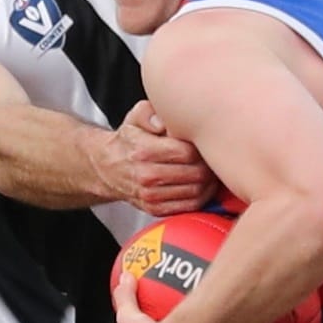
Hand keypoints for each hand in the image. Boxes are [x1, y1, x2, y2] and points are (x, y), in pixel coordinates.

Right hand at [103, 102, 219, 215]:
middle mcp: (146, 175)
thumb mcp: (135, 118)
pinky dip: (203, 196)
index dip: (201, 148)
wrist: (110, 168)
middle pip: (195, 173)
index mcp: (143, 151)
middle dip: (208, 165)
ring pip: (196, 191)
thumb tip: (162, 123)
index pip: (187, 152)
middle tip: (212, 158)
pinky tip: (204, 185)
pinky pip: (190, 206)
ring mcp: (151, 196)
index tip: (203, 143)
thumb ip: (148, 113)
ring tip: (210, 170)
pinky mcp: (156, 209)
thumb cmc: (129, 141)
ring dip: (210, 182)